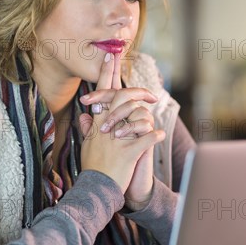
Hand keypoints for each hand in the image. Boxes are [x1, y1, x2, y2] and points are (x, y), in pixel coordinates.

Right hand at [79, 53, 164, 207]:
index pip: (102, 92)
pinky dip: (156, 136)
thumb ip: (87, 127)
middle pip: (121, 97)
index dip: (106, 72)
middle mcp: (107, 128)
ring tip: (156, 119)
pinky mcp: (129, 152)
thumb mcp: (86, 145)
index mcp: (98, 123)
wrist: (96, 189)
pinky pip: (147, 139)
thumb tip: (84, 114)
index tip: (111, 55)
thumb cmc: (93, 167)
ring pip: (135, 115)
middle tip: (151, 94)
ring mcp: (118, 139)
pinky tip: (161, 135)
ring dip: (147, 115)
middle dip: (137, 90)